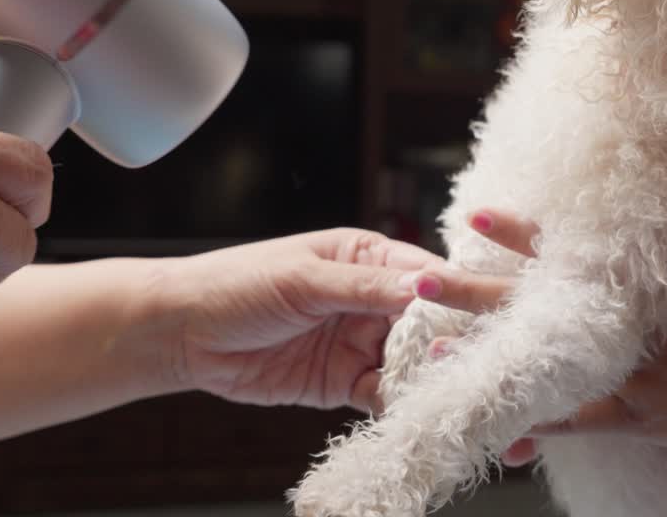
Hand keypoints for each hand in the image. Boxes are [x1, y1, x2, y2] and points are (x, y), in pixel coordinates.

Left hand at [159, 228, 497, 411]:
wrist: (180, 333)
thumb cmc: (236, 284)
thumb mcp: (304, 279)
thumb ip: (364, 287)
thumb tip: (425, 288)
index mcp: (369, 256)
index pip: (428, 274)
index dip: (457, 294)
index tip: (485, 313)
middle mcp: (373, 298)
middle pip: (430, 321)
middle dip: (453, 341)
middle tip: (474, 361)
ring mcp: (360, 341)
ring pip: (413, 360)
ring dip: (431, 375)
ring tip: (452, 390)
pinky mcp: (343, 381)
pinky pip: (384, 393)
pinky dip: (402, 403)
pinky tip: (416, 410)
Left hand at [414, 209, 666, 468]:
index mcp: (639, 281)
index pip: (561, 250)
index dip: (515, 231)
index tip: (473, 214)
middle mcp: (618, 325)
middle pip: (527, 303)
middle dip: (471, 290)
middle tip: (419, 277)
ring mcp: (619, 374)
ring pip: (535, 366)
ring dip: (484, 359)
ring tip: (433, 351)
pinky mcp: (633, 417)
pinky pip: (575, 423)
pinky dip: (537, 426)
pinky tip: (496, 426)